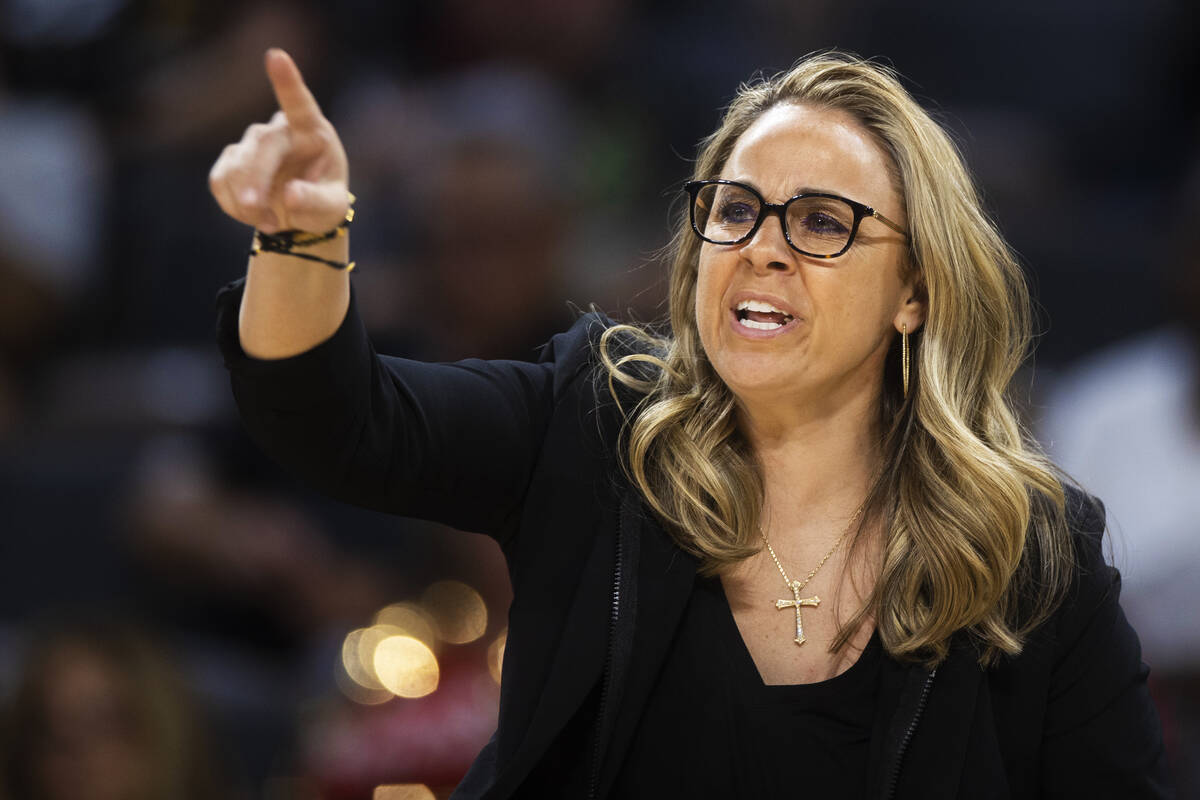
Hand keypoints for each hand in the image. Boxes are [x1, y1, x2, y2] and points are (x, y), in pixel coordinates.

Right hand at [209, 48, 348, 233]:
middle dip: (255, 180)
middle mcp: (280, 130)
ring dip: (247, 202)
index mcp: (312, 131)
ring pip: (236, 166)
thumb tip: (290, 195)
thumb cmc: (324, 202)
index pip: (299, 103)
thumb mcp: (332, 209)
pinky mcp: (230, 160)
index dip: (287, 81)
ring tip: (271, 222)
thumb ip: (316, 202)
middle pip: (261, 145)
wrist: (301, 214)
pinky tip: (254, 214)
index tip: (276, 56)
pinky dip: (234, 205)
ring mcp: (252, 142)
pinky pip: (221, 181)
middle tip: (256, 211)